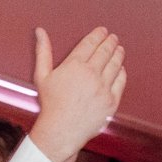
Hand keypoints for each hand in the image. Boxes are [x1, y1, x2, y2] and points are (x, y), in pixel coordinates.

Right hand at [28, 26, 125, 161]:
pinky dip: (121, 72)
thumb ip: (43, 51)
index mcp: (75, 65)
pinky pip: (120, 82)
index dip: (98, 35)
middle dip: (110, 42)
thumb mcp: (42, 75)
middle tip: (113, 37)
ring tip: (119, 49)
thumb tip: (40, 31)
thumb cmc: (50, 104)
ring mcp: (103, 88)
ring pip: (115, 64)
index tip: (102, 31)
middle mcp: (91, 74)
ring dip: (118, 54)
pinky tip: (121, 68)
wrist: (61, 130)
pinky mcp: (111, 101)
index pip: (90, 43)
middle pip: (105, 51)